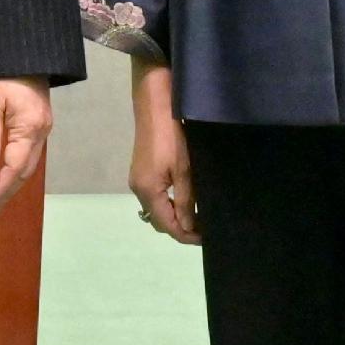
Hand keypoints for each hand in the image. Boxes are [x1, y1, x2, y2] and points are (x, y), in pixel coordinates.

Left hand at [0, 78, 52, 215]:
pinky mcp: (41, 120)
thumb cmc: (2, 72)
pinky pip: (31, 150)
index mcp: (29, 128)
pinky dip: (20, 165)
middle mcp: (41, 131)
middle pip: (26, 169)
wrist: (25, 50)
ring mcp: (44, 126)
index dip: (3, 188)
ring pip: (31, 161)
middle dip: (10, 190)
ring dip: (15, 179)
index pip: (15, 168)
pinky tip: (9, 170)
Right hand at [126, 63, 196, 244]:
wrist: (155, 105)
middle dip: (179, 229)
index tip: (206, 239)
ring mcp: (138, 179)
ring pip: (155, 209)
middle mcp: (138, 189)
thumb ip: (184, 201)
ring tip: (196, 217)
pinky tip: (183, 200)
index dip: (186, 236)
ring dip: (173, 216)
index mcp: (147, 191)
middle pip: (158, 220)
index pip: (167, 225)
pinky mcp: (141, 170)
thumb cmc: (171, 137)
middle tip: (204, 229)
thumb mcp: (183, 170)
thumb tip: (187, 226)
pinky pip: (154, 197)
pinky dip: (167, 204)